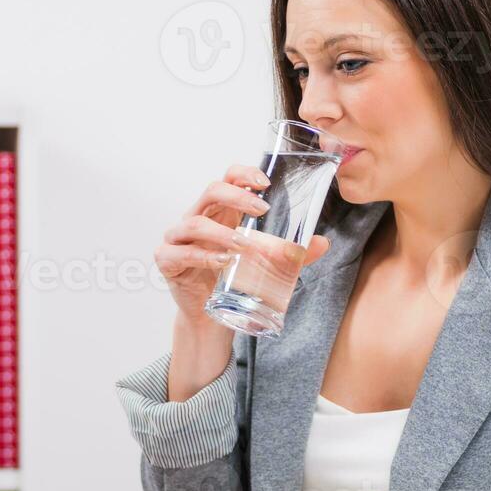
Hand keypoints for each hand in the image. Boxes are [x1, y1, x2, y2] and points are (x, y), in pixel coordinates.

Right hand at [154, 165, 330, 326]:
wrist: (209, 316)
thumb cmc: (234, 281)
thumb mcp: (265, 264)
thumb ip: (290, 254)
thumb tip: (322, 243)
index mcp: (221, 212)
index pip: (228, 179)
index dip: (244, 174)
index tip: (265, 183)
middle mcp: (198, 218)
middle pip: (211, 191)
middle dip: (237, 197)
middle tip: (262, 210)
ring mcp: (179, 238)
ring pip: (195, 223)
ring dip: (222, 233)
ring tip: (243, 245)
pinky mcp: (167, 261)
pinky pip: (180, 253)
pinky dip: (202, 257)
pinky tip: (223, 263)